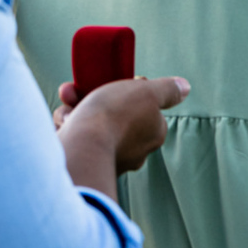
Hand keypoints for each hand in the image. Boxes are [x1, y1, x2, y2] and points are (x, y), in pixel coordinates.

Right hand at [55, 76, 187, 194]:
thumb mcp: (146, 91)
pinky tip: (62, 123)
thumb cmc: (115, 114)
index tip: (114, 81)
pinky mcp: (86, 166)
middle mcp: (134, 151)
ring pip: (91, 126)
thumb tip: (185, 87)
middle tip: (78, 90)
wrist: (82, 147)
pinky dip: (66, 128)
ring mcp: (109, 159)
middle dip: (93, 98)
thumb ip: (166, 89)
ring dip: (75, 110)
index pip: (142, 107)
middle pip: (113, 115)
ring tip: (67, 104)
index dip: (126, 90)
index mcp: (152, 134)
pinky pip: (75, 140)